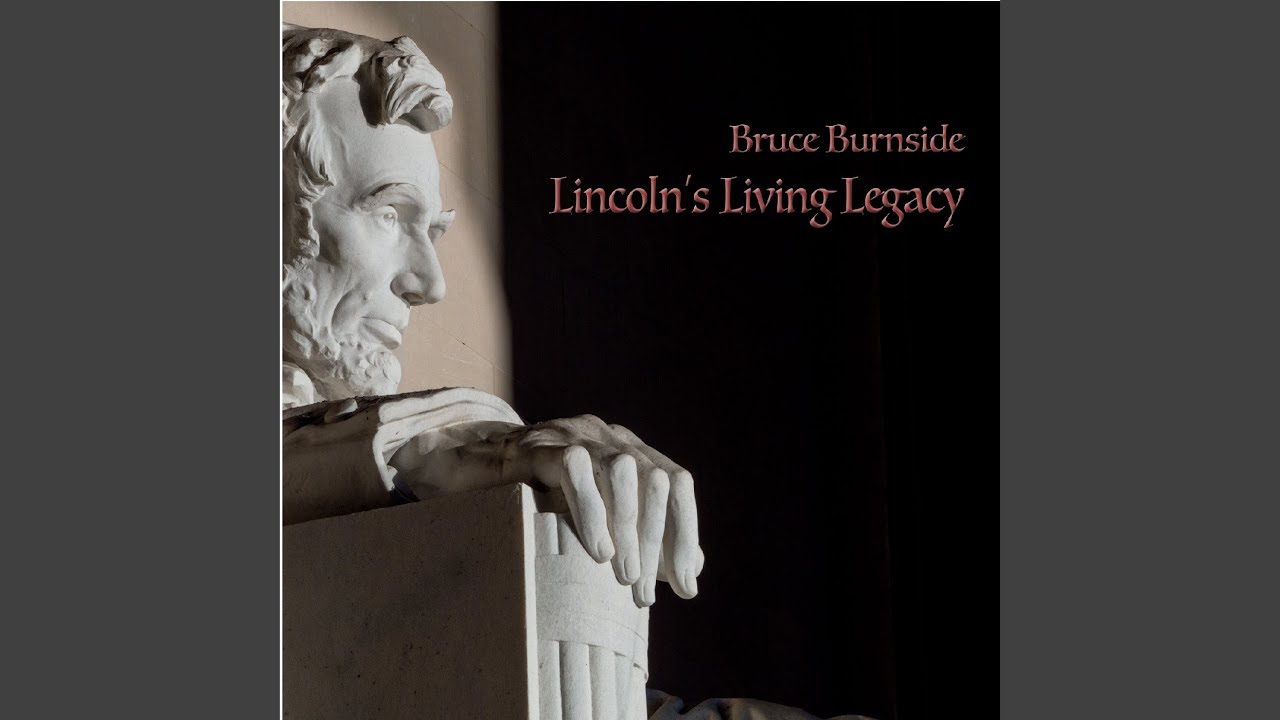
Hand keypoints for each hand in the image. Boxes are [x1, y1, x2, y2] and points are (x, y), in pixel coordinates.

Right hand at [389, 414, 704, 605]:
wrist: (464, 470)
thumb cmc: (531, 499)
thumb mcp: (592, 519)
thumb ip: (642, 539)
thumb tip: (693, 571)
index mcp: (628, 448)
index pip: (676, 482)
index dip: (685, 532)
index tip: (687, 585)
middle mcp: (607, 434)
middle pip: (655, 480)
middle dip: (656, 542)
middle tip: (645, 592)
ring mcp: (574, 434)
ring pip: (623, 473)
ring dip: (630, 531)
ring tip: (624, 578)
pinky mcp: (540, 444)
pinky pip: (576, 471)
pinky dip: (593, 512)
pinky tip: (597, 552)